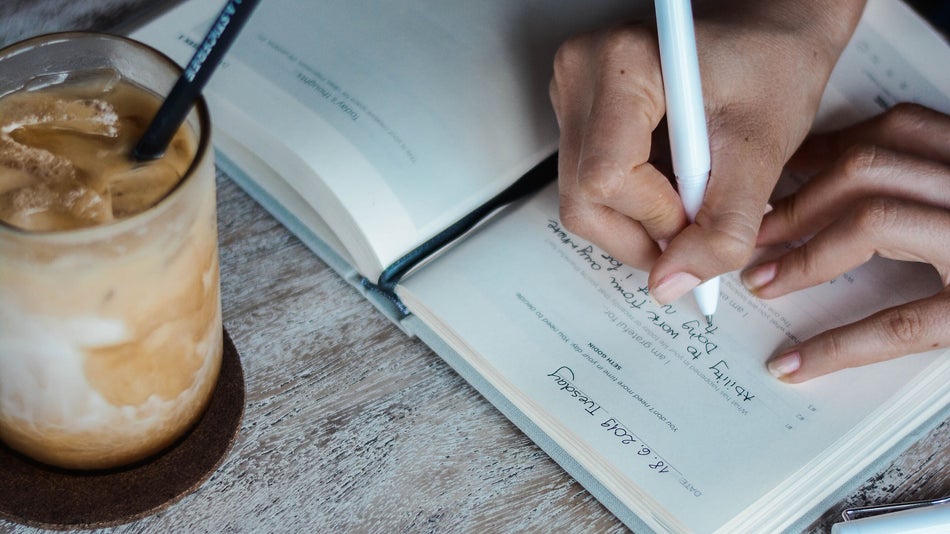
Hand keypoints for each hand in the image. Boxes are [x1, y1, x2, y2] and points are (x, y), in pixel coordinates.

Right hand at [549, 1, 865, 303]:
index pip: (607, 180)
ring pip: (581, 201)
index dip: (657, 219)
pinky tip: (673, 182)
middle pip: (582, 200)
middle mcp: (579, 74)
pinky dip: (634, 202)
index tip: (706, 217)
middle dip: (643, 233)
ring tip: (692, 196)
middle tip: (697, 228)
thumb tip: (671, 286)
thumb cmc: (773, 66)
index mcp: (620, 64)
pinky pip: (587, 186)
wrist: (773, 32)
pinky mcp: (576, 113)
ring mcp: (571, 94)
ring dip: (641, 221)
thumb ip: (722, 229)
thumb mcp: (762, 153)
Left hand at [741, 103, 949, 381]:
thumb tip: (837, 185)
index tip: (777, 182)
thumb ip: (930, 183)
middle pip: (870, 168)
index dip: (821, 155)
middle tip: (757, 236)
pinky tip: (798, 363)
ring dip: (806, 252)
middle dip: (797, 202)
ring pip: (878, 217)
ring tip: (765, 282)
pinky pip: (904, 322)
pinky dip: (839, 344)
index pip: (893, 132)